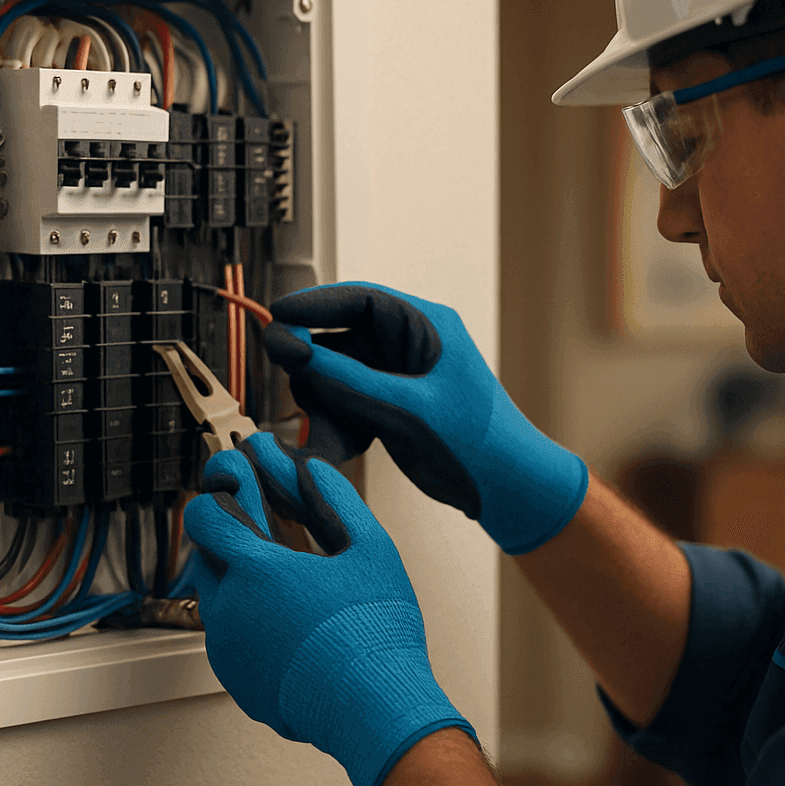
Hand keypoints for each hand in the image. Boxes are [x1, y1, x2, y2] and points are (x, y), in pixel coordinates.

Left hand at [181, 432, 474, 785]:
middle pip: (207, 552)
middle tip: (265, 516)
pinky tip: (291, 616)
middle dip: (233, 530)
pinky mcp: (237, 679)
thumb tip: (315, 468)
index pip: (205, 514)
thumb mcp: (370, 547)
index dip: (220, 488)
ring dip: (242, 575)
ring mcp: (228, 649)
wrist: (373, 708)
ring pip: (219, 594)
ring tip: (286, 571)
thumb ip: (336, 498)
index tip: (237, 475)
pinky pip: (231, 634)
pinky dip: (251, 617)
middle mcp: (229, 609)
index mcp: (255, 570)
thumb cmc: (374, 633)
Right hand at [264, 282, 588, 554]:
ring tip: (320, 422)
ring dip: (323, 397)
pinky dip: (336, 421)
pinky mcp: (391, 406)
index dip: (315, 304)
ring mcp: (399, 377)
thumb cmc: (478, 442)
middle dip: (312, 355)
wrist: (505, 486)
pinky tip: (336, 444)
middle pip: (343, 334)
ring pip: (339, 372)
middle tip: (283, 363)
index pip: (361, 299)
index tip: (279, 314)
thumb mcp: (409, 410)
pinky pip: (348, 403)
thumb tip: (301, 355)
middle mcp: (410, 345)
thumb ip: (352, 382)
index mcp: (426, 326)